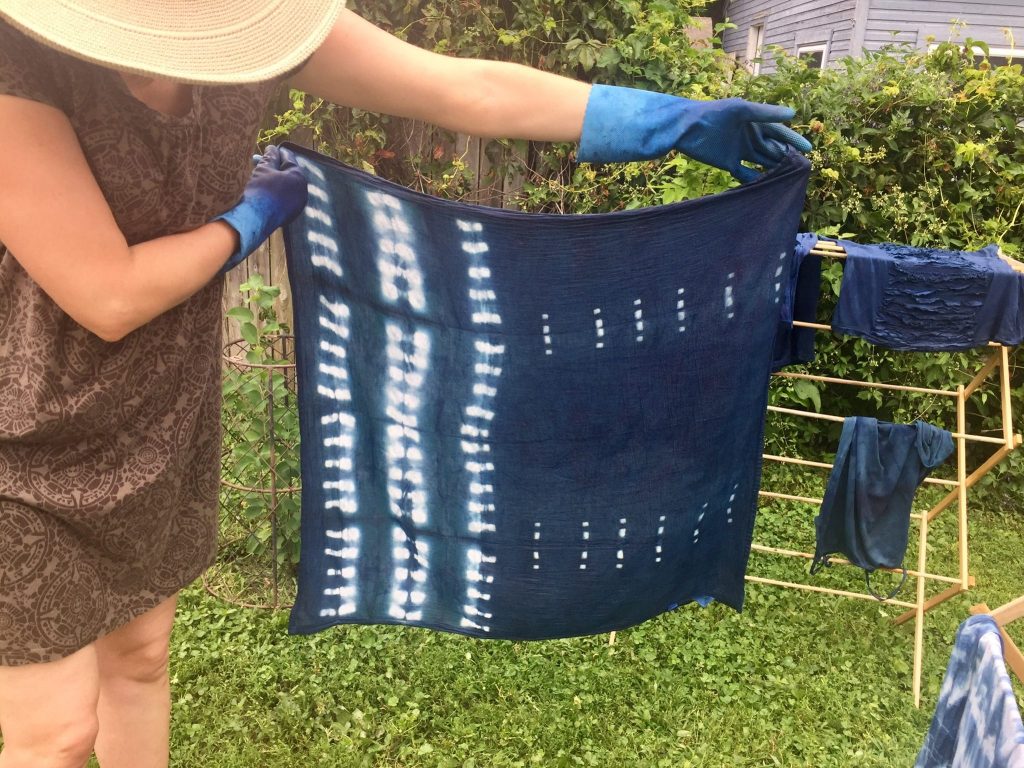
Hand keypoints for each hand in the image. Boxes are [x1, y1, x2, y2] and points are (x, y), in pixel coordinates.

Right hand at [213, 145, 307, 272]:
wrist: (254, 219)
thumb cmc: (260, 190)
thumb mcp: (263, 169)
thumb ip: (270, 158)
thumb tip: (272, 149)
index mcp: (299, 178)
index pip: (289, 159)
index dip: (279, 152)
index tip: (271, 148)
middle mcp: (302, 192)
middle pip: (288, 174)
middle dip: (276, 166)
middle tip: (263, 160)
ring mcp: (297, 205)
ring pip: (286, 187)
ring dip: (275, 179)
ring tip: (261, 174)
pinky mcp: (289, 215)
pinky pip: (283, 198)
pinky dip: (275, 191)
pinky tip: (264, 189)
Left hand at [577, 85, 811, 182]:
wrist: (686, 127)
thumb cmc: (713, 113)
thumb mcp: (741, 110)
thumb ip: (766, 114)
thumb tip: (793, 115)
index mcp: (754, 122)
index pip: (779, 132)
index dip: (793, 140)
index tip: (807, 150)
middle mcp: (749, 136)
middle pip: (772, 149)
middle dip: (786, 157)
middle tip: (801, 169)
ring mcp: (739, 151)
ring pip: (762, 162)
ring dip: (773, 170)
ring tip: (788, 180)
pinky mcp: (728, 163)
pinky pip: (745, 174)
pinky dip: (755, 180)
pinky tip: (766, 187)